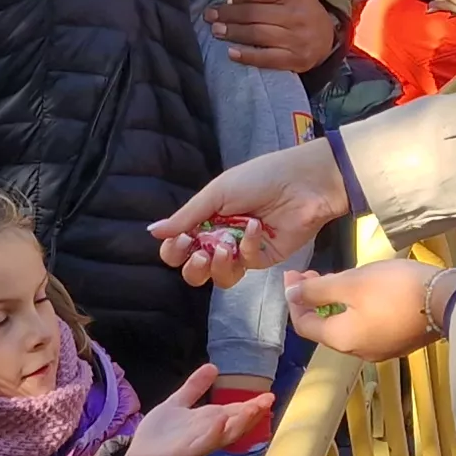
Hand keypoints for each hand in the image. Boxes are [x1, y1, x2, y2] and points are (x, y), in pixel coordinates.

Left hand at [122, 367, 274, 455]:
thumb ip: (194, 386)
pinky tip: (220, 420)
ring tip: (252, 408)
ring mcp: (199, 443)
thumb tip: (213, 366)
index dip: (252, 404)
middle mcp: (209, 433)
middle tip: (268, 400)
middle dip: (252, 413)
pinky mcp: (185, 453)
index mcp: (209, 421)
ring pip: (225, 433)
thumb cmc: (160, 432)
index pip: (235, 410)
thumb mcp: (178, 402)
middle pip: (236, 422)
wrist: (139, 455)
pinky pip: (203, 443)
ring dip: (239, 422)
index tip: (269, 395)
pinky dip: (213, 433)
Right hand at [152, 142, 352, 287]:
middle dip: (192, 266)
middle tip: (199, 252)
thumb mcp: (217, 193)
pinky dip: (248, 247)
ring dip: (216, 265)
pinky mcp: (263, 259)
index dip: (174, 250)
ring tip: (223, 248)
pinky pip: (245, 265)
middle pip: (194, 270)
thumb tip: (152, 232)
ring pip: (218, 277)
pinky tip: (256, 228)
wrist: (303, 183)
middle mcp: (219, 238)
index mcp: (205, 219)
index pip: (178, 246)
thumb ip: (186, 216)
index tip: (181, 240)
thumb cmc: (259, 178)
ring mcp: (241, 251)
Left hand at [208, 0, 339, 74]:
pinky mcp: (296, 59)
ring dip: (232, 33)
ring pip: (257, 34)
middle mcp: (297, 14)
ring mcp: (297, 38)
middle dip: (228, 15)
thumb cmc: (303, 9)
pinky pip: (267, 58)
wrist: (327, 39)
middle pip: (253, 14)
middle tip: (210, 16)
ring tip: (216, 31)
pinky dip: (247, 56)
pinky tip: (231, 53)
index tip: (226, 0)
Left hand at [282, 260, 445, 360]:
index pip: (303, 325)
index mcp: (342, 339)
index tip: (293, 274)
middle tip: (312, 271)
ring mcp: (380, 349)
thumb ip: (317, 290)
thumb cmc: (393, 289)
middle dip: (314, 299)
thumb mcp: (351, 283)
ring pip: (347, 326)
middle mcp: (357, 352)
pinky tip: (363, 291)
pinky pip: (367, 327)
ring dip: (335, 304)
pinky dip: (356, 310)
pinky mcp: (398, 342)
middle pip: (325, 327)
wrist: (448, 300)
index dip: (294, 299)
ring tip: (337, 277)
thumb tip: (290, 294)